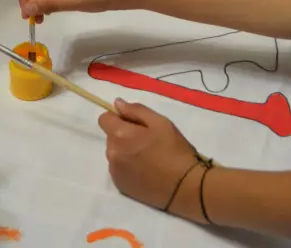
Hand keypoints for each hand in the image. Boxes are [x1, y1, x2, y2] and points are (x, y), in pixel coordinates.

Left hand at [100, 99, 206, 220]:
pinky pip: (118, 169)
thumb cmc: (174, 150)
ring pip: (115, 153)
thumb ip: (135, 110)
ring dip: (125, 151)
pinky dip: (127, 167)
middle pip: (111, 136)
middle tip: (146, 141)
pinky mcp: (121, 186)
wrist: (185, 187)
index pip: (104, 119)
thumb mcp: (160, 122)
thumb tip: (117, 104)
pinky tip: (145, 171)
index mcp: (119, 135)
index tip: (135, 124)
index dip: (118, 118)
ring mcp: (115, 172)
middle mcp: (112, 153)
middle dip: (123, 135)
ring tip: (147, 158)